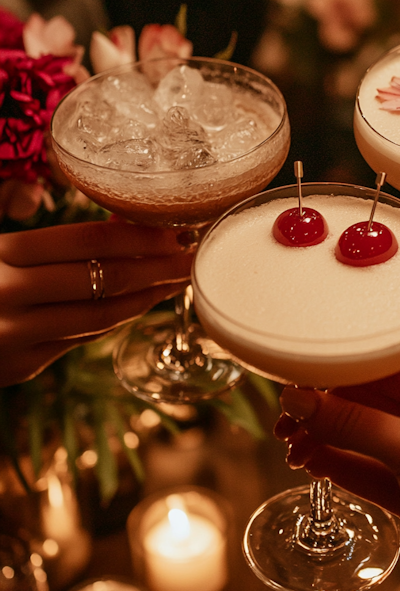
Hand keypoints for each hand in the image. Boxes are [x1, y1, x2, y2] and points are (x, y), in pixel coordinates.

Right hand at [0, 220, 192, 384]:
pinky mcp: (20, 367)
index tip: (176, 232)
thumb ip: (49, 236)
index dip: (141, 237)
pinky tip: (139, 305)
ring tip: (175, 281)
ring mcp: (16, 336)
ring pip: (101, 316)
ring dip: (147, 297)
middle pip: (106, 278)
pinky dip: (116, 320)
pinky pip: (82, 339)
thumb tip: (121, 223)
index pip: (90, 241)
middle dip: (159, 267)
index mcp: (2, 254)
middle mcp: (9, 295)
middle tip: (190, 256)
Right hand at [276, 357, 399, 590]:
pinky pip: (370, 469)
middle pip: (372, 401)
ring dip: (329, 438)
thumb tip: (302, 400)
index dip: (343, 369)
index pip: (389, 364)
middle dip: (328, 408)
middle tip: (288, 418)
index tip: (301, 377)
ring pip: (366, 437)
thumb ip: (355, 423)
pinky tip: (314, 463)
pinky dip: (342, 465)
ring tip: (293, 446)